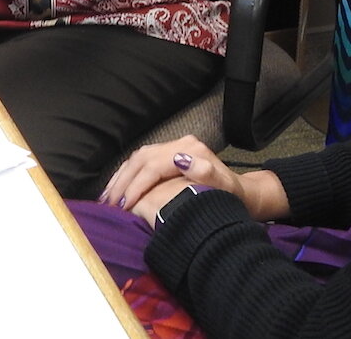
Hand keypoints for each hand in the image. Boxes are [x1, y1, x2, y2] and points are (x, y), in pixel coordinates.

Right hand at [101, 135, 241, 215]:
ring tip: (108, 198)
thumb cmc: (232, 197)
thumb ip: (205, 174)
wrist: (242, 193)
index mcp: (191, 150)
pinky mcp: (169, 154)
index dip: (136, 185)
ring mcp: (174, 147)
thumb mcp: (224, 189)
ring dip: (121, 177)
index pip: (154, 165)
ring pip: (138, 157)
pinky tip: (118, 190)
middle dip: (123, 182)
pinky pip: (141, 161)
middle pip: (142, 158)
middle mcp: (181, 144)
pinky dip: (127, 175)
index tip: (124, 206)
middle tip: (109, 204)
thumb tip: (183, 160)